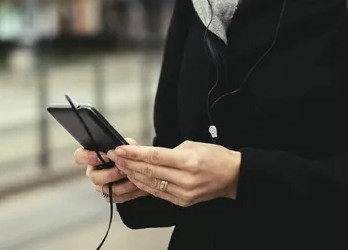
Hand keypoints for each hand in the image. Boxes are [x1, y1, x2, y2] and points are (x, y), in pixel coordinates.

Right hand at [73, 138, 148, 203]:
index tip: (107, 156)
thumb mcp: (129, 145)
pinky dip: (126, 193)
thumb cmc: (129, 155)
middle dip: (109, 174)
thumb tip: (118, 149)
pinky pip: (114, 197)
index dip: (89, 157)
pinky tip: (135, 186)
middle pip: (93, 177)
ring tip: (133, 179)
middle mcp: (93, 172)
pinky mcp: (109, 196)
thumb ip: (124, 145)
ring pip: (105, 189)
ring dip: (121, 185)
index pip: (79, 156)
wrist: (140, 169)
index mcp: (93, 157)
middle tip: (122, 170)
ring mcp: (100, 186)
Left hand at [107, 140, 240, 207]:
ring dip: (133, 174)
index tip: (119, 149)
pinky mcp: (182, 201)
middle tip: (115, 156)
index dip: (133, 153)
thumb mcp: (191, 145)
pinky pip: (158, 192)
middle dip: (128, 163)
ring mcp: (183, 192)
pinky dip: (144, 185)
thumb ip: (168, 151)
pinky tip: (135, 177)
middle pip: (149, 171)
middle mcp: (184, 179)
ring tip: (121, 166)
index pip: (154, 156)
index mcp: (187, 161)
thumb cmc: (214, 156)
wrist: (232, 176)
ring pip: (150, 183)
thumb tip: (148, 155)